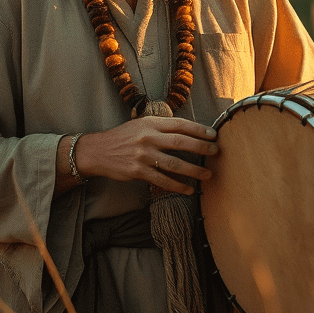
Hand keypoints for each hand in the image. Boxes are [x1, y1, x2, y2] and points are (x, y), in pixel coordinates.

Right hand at [73, 117, 218, 195]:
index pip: (180, 124)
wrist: (98, 151)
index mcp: (151, 123)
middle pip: (180, 142)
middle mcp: (148, 137)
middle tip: (216, 151)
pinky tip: (189, 189)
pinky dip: (178, 185)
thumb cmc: (123, 137)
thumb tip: (187, 131)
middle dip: (201, 147)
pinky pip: (162, 180)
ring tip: (207, 175)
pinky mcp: (138, 171)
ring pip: (174, 163)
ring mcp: (143, 155)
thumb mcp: (141, 124)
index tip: (213, 134)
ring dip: (193, 170)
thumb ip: (161, 127)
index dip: (198, 129)